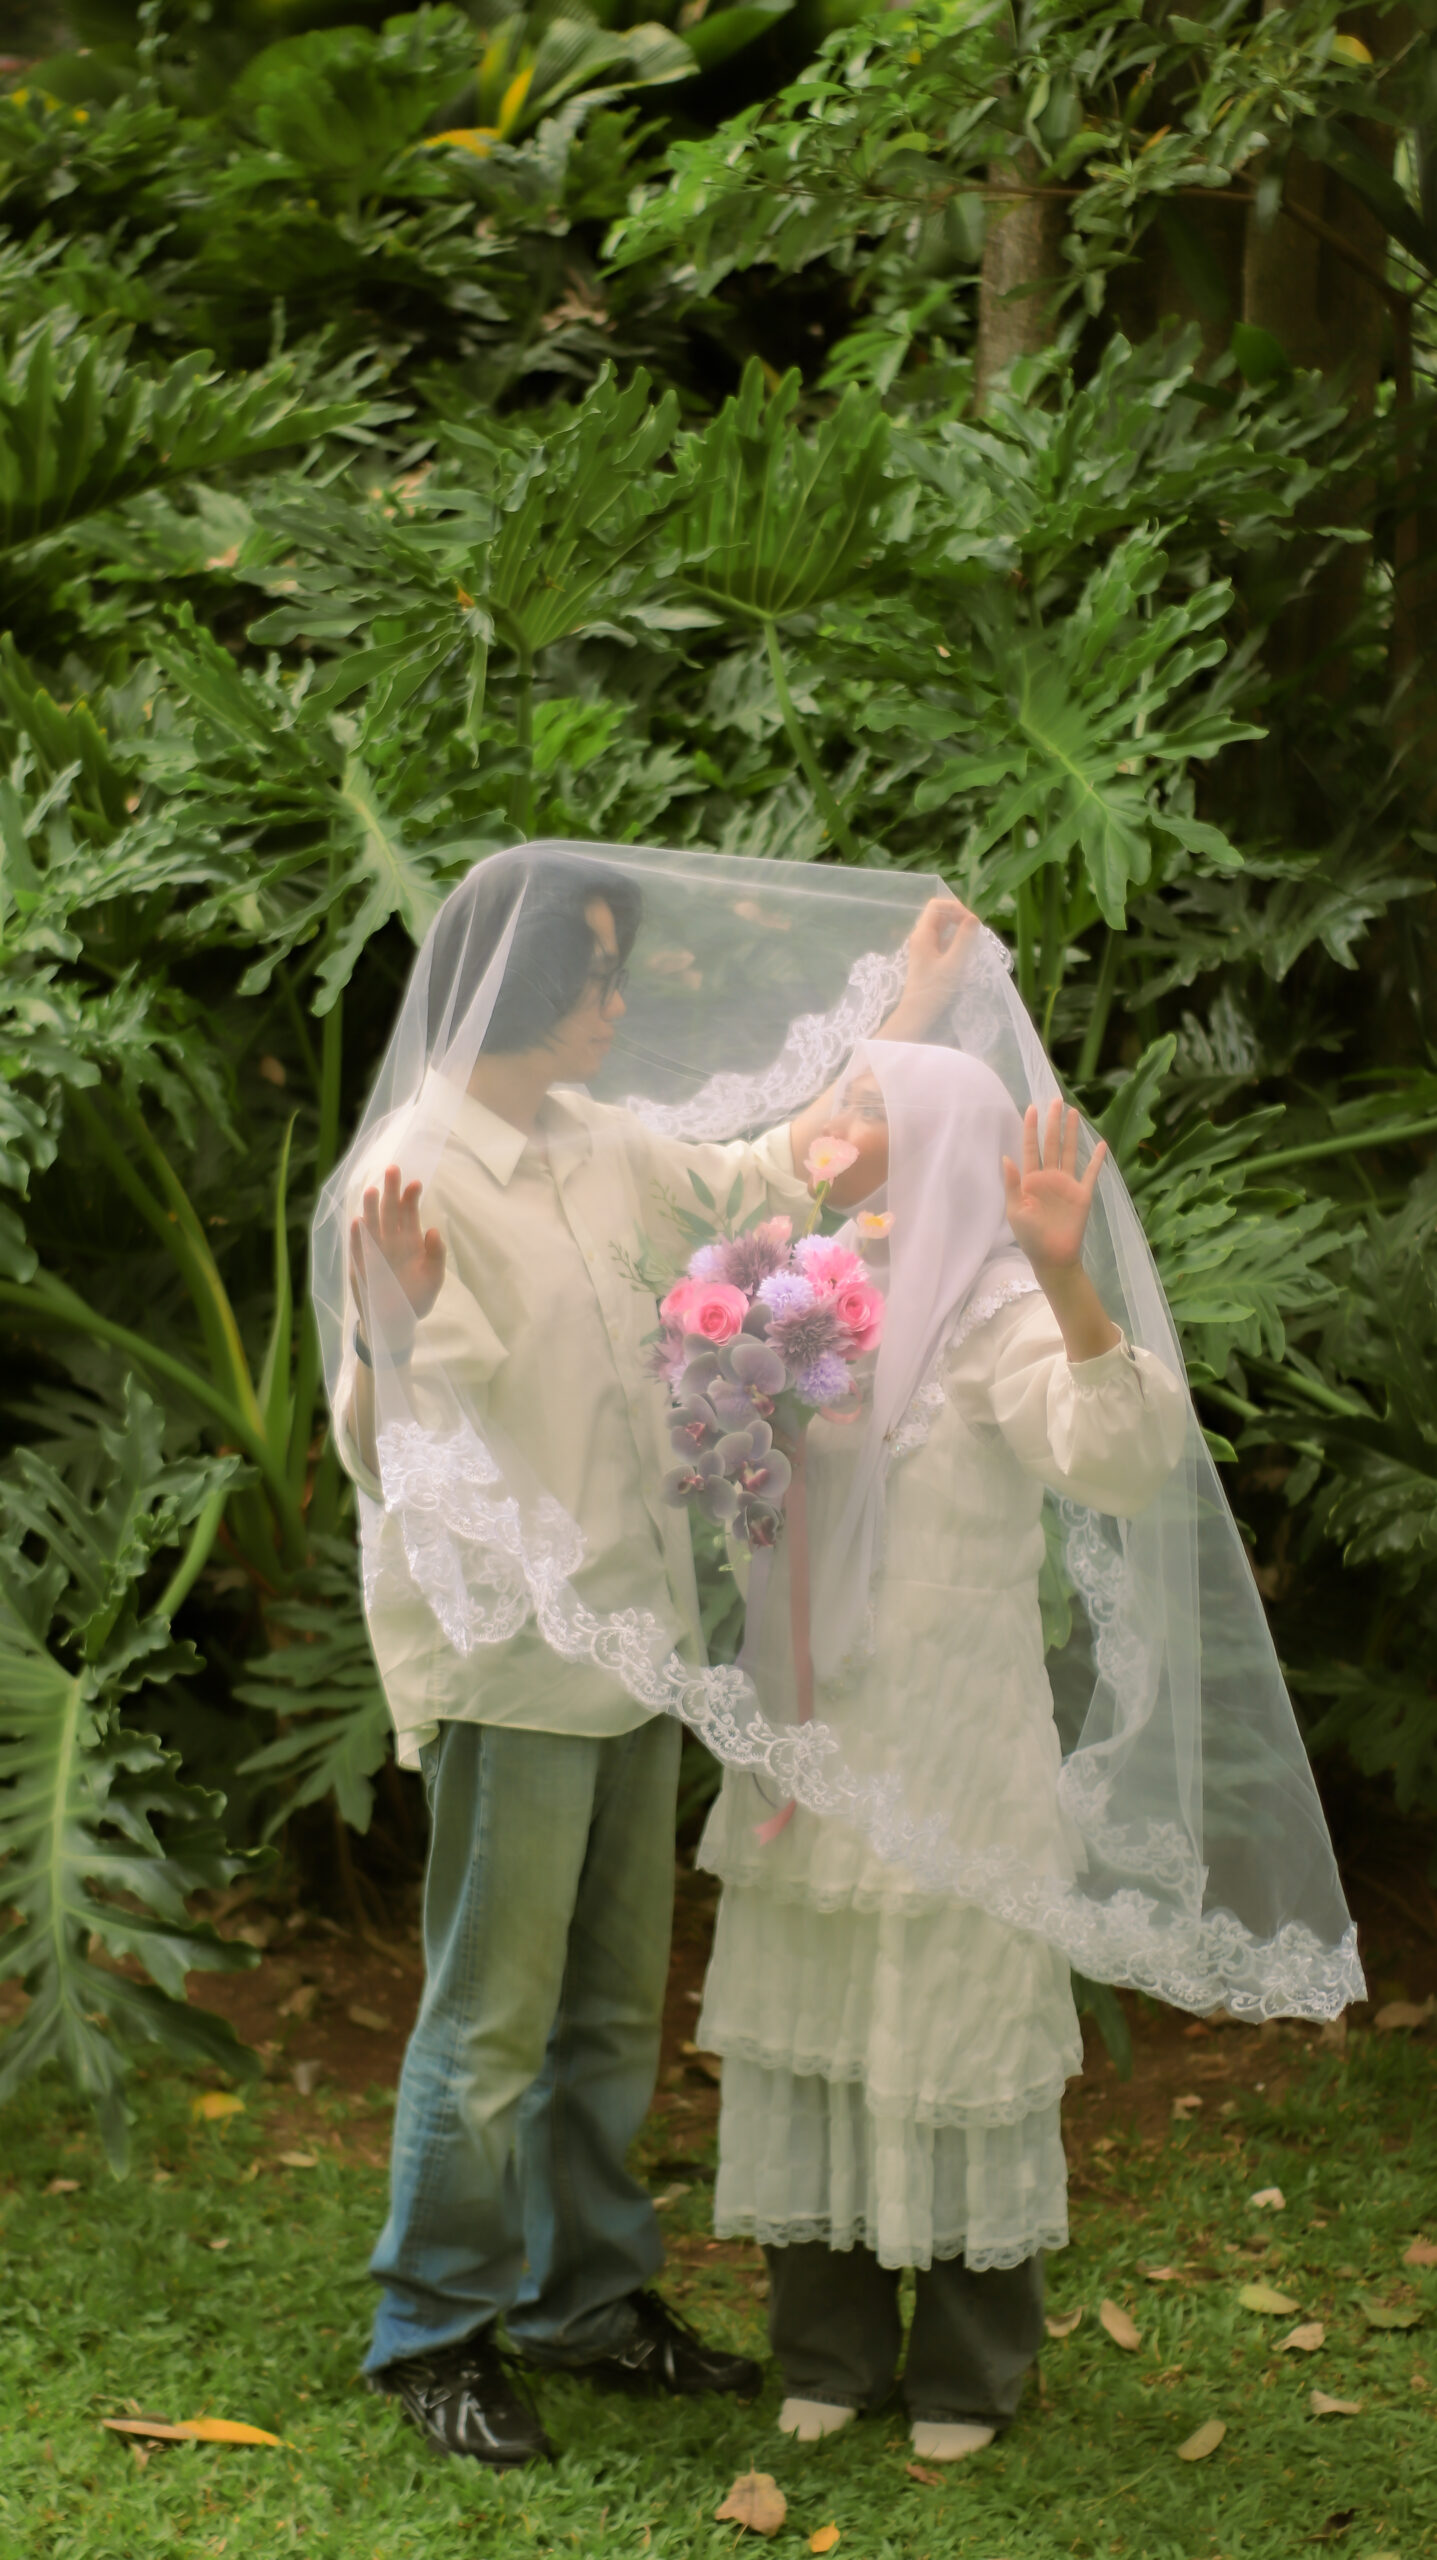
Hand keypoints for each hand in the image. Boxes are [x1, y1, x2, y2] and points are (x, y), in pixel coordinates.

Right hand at [350, 1165, 445, 1341]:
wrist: (396, 1323)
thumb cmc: (416, 1298)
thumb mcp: (434, 1278)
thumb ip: (437, 1256)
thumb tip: (434, 1231)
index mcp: (409, 1241)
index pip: (409, 1213)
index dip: (411, 1197)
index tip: (416, 1183)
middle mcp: (391, 1242)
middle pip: (390, 1212)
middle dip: (391, 1191)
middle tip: (393, 1169)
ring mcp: (375, 1253)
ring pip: (372, 1225)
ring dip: (371, 1209)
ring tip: (373, 1190)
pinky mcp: (362, 1268)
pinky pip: (358, 1249)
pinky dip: (358, 1237)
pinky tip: (358, 1222)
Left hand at [884, 896, 981, 1038]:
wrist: (917, 1013)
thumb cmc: (934, 990)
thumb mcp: (953, 964)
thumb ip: (964, 939)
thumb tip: (974, 918)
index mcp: (922, 934)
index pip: (937, 905)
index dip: (956, 907)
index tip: (971, 922)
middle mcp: (920, 936)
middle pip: (939, 914)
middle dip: (958, 916)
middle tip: (974, 930)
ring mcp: (923, 946)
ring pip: (941, 926)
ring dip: (957, 927)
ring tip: (971, 939)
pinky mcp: (927, 956)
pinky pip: (941, 938)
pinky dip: (954, 938)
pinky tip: (964, 949)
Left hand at [1001, 1102, 1107, 1272]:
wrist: (1053, 1257)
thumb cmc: (1030, 1237)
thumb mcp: (1016, 1211)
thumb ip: (1013, 1184)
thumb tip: (1006, 1157)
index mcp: (1030, 1179)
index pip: (1031, 1148)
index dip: (1031, 1128)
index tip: (1032, 1108)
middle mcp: (1049, 1177)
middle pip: (1051, 1144)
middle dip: (1053, 1123)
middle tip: (1056, 1099)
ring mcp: (1067, 1184)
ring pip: (1070, 1152)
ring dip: (1072, 1133)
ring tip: (1073, 1112)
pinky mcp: (1083, 1194)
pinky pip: (1091, 1173)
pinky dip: (1096, 1159)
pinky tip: (1100, 1143)